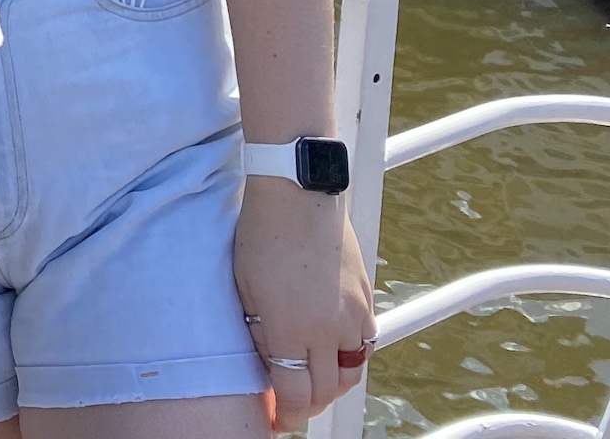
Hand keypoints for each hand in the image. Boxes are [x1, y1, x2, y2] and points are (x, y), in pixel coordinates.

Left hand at [234, 178, 372, 432]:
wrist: (298, 193)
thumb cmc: (260, 234)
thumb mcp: (244, 289)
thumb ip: (258, 331)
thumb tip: (265, 362)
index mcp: (291, 329)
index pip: (295, 395)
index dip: (285, 416)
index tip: (274, 421)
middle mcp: (327, 328)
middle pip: (325, 391)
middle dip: (306, 406)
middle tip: (288, 406)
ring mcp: (351, 314)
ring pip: (350, 371)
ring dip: (330, 384)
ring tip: (310, 380)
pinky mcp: (365, 298)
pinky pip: (363, 343)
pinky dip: (348, 355)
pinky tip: (330, 349)